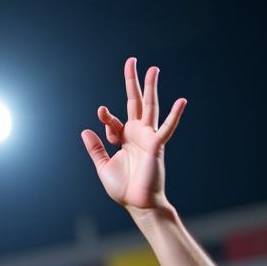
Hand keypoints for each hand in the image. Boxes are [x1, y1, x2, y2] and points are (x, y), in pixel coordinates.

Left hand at [81, 58, 186, 211]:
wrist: (137, 204)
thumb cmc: (122, 188)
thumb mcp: (102, 166)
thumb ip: (95, 148)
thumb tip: (85, 130)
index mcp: (124, 140)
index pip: (114, 120)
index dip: (106, 116)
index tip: (101, 112)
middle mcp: (137, 134)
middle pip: (135, 103)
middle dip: (132, 83)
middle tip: (132, 61)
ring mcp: (148, 138)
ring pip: (150, 108)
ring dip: (151, 89)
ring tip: (153, 69)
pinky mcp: (157, 146)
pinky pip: (167, 128)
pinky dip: (174, 115)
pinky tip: (182, 101)